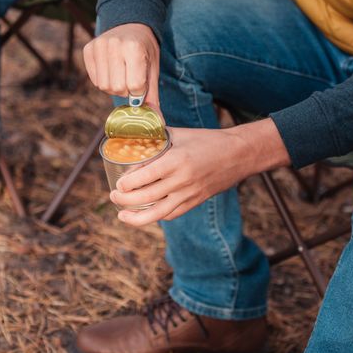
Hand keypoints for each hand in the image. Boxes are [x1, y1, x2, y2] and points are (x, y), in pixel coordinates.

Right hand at [83, 23, 160, 111]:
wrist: (131, 24)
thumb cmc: (144, 49)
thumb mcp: (153, 68)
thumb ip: (152, 95)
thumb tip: (157, 120)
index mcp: (133, 47)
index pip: (134, 85)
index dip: (139, 90)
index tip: (141, 83)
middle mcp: (113, 45)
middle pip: (117, 88)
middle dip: (126, 90)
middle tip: (131, 79)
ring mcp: (98, 46)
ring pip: (104, 86)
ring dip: (114, 88)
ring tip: (121, 75)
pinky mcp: (88, 49)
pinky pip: (94, 80)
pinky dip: (104, 81)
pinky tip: (111, 71)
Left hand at [111, 119, 290, 225]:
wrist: (238, 155)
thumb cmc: (207, 140)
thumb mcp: (180, 134)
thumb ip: (156, 138)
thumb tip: (133, 137)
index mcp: (176, 160)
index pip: (145, 176)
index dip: (127, 184)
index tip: (118, 183)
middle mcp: (182, 180)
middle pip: (146, 198)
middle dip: (125, 200)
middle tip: (114, 196)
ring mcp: (189, 194)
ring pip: (157, 214)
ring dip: (136, 218)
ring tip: (122, 215)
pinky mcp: (195, 202)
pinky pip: (171, 214)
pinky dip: (155, 216)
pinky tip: (144, 213)